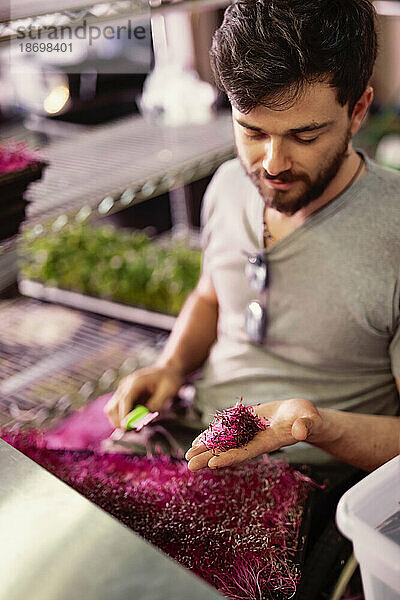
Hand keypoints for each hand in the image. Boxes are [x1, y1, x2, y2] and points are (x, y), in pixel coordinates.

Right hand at [104, 365, 183, 427]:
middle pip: (112, 406)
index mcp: (136, 381)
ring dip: (119, 420)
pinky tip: (134, 422)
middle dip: (118, 420)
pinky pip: (117, 410)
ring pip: (112, 410)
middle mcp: (126, 385)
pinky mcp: (125, 397)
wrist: (168, 371)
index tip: (126, 427)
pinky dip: (122, 418)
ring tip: (132, 427)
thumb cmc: (169, 380)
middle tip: (130, 430)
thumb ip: (157, 403)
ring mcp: (123, 391)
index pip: (124, 399)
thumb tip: (145, 415)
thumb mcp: (168, 390)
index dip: (124, 414)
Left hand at [186, 398, 322, 470]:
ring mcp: (248, 432)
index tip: (213, 463)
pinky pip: (226, 430)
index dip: (230, 457)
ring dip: (206, 448)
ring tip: (187, 455)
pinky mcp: (245, 423)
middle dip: (209, 457)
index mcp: (267, 442)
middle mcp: (254, 440)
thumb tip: (301, 430)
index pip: (245, 452)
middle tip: (189, 465)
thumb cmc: (308, 419)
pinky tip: (199, 439)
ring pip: (224, 442)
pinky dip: (212, 435)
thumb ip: (305, 426)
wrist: (301, 416)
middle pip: (229, 450)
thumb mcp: (308, 420)